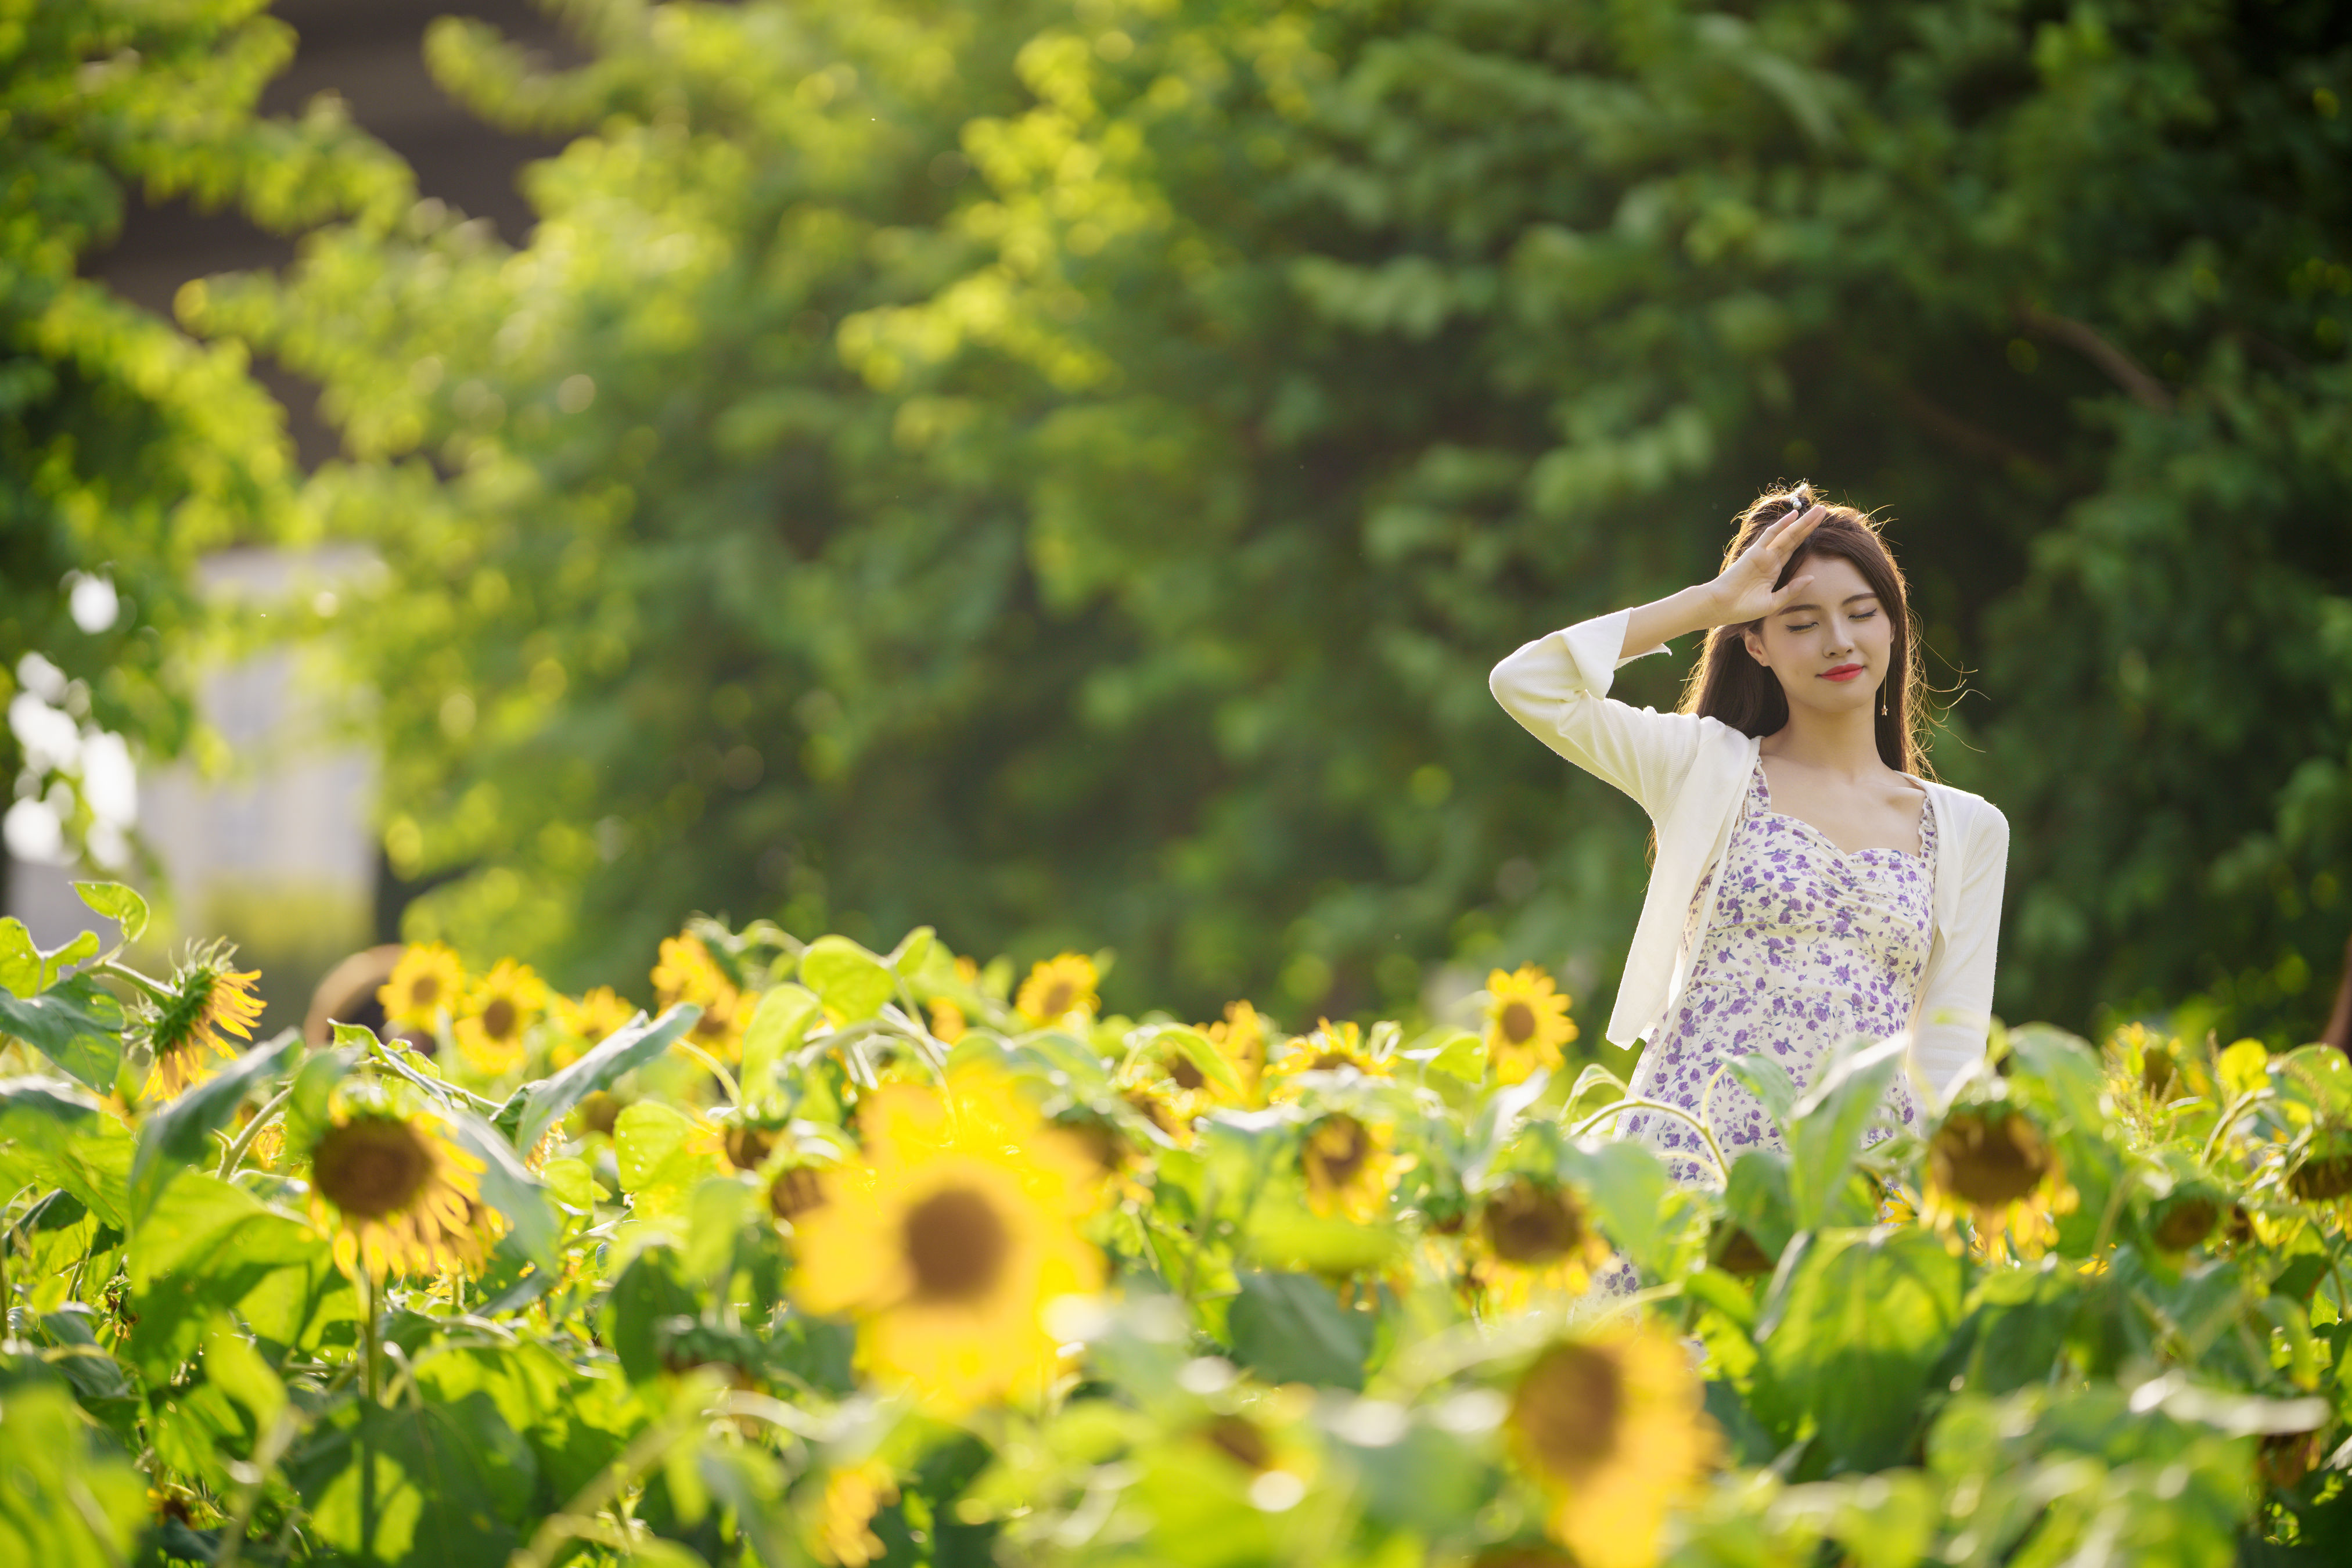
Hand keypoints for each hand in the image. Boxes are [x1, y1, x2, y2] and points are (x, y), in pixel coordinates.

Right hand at [1705, 505, 1823, 623]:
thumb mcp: (1774, 602)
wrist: (1721, 607)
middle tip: (1823, 510)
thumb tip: (1812, 578)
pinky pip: (1770, 536)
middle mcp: (1771, 559)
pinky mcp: (1755, 553)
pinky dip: (1781, 525)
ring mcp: (1763, 554)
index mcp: (1774, 570)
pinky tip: (1793, 515)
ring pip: (1787, 534)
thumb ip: (1792, 590)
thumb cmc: (1743, 608)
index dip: (1808, 537)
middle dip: (1809, 524)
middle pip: (1794, 538)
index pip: (1795, 549)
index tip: (1822, 527)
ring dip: (1802, 522)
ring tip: (1818, 509)